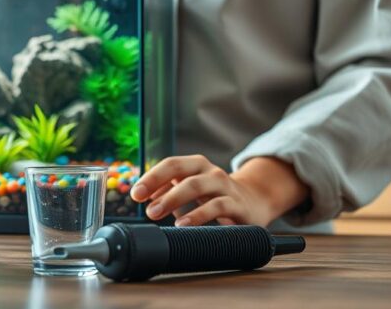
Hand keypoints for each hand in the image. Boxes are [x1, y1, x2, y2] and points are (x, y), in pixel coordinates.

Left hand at [130, 156, 305, 226]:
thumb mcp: (190, 190)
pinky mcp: (237, 205)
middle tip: (145, 208)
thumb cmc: (214, 196)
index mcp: (196, 165)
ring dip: (174, 200)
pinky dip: (198, 215)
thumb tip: (144, 197)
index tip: (135, 194)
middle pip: (181, 172)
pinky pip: (217, 206)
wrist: (255, 202)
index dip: (151, 177)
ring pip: (197, 186)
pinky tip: (184, 225)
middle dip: (159, 187)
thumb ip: (167, 191)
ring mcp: (225, 186)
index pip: (170, 164)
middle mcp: (210, 172)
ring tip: (157, 214)